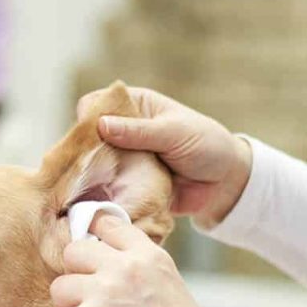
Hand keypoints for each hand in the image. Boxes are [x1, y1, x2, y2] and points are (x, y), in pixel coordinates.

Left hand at [49, 214, 231, 306]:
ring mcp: (100, 294)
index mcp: (150, 258)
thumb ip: (143, 272)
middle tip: (86, 299)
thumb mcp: (172, 291)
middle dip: (76, 274)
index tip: (92, 255)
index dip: (95, 239)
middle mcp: (123, 269)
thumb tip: (113, 264)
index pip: (109, 224)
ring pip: (59, 288)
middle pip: (74, 251)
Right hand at [77, 86, 252, 226]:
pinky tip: (94, 203)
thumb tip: (101, 125)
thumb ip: (139, 131)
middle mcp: (124, 131)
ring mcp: (124, 159)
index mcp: (135, 106)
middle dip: (83, 152)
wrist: (225, 184)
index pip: (97, 103)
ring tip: (83, 189)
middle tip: (81, 169)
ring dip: (91, 176)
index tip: (85, 137)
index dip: (87, 117)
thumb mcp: (174, 133)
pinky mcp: (128, 185)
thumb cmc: (206, 146)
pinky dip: (102, 196)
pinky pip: (108, 189)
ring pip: (95, 165)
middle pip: (89, 137)